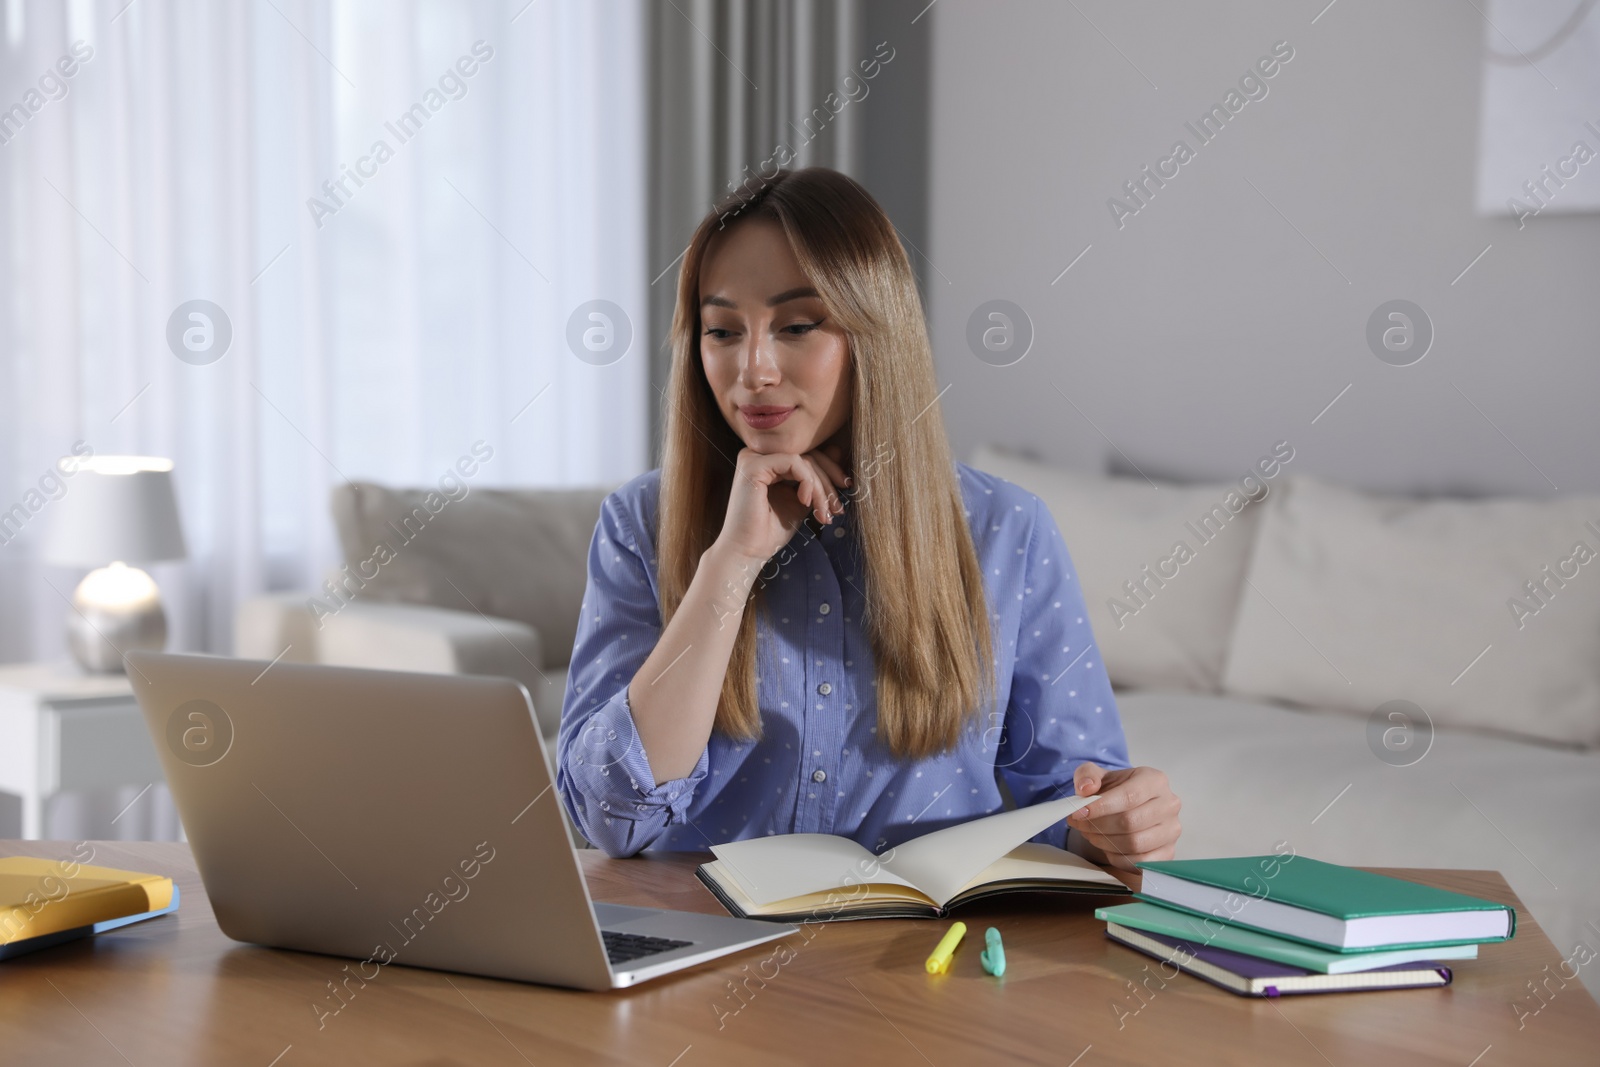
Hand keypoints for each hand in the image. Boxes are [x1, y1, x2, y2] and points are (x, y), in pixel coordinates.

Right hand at [713, 446, 852, 564]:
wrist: (747, 552)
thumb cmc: (770, 531)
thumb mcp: (802, 500)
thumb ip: (814, 477)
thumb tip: (836, 450)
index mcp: (766, 462)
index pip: (806, 456)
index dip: (830, 472)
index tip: (843, 493)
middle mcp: (757, 455)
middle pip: (807, 455)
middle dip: (828, 482)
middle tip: (837, 508)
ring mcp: (753, 458)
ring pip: (803, 460)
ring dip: (820, 488)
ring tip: (822, 512)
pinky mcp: (753, 465)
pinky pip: (794, 462)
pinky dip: (807, 482)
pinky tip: (804, 502)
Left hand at [1065, 763, 1180, 871]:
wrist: (1126, 808)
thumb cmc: (1114, 791)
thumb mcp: (1097, 776)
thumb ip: (1087, 776)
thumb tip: (1086, 788)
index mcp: (1155, 780)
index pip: (1129, 796)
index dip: (1100, 807)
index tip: (1078, 813)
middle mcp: (1169, 804)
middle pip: (1130, 822)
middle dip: (1098, 826)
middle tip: (1080, 825)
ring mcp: (1171, 830)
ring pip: (1135, 843)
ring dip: (1105, 842)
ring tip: (1090, 834)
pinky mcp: (1169, 852)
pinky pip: (1140, 862)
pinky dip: (1118, 858)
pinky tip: (1107, 847)